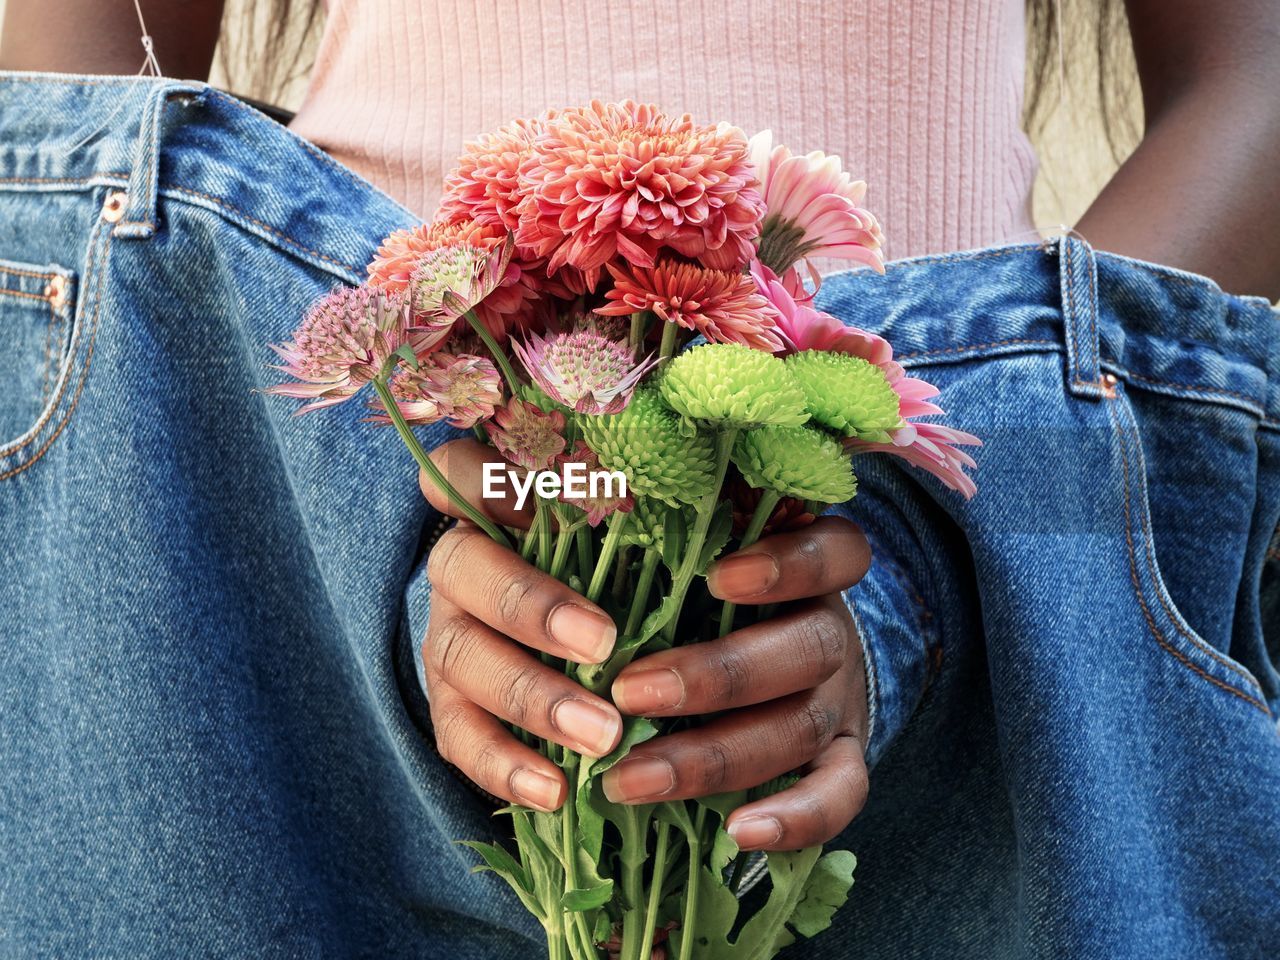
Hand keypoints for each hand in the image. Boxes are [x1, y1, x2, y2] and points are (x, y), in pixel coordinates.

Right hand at [419, 439, 623, 812]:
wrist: (601, 644)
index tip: (541, 503)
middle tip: (603, 646)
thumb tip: (724, 483)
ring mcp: (451, 634)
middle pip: (463, 568)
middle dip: (531, 608)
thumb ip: (655, 502)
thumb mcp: (651, 522)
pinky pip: (459, 735)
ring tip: (600, 736)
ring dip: (531, 698)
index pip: (463, 470)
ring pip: (460, 657)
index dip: (483, 481)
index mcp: (500, 505)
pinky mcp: (454, 704)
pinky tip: (554, 791)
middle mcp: (464, 565)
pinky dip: (504, 767)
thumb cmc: (638, 560)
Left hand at [604, 517, 871, 851]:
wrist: (774, 650)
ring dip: (714, 757)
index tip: (717, 576)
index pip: (834, 552)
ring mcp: (837, 700)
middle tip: (630, 693)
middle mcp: (829, 630)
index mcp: (807, 565)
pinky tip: (739, 835)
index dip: (789, 565)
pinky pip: (840, 794)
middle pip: (804, 650)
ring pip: (800, 728)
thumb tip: (569, 482)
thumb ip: (658, 514)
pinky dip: (798, 819)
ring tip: (629, 779)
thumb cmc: (699, 584)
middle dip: (717, 677)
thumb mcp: (689, 541)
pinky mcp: (840, 758)